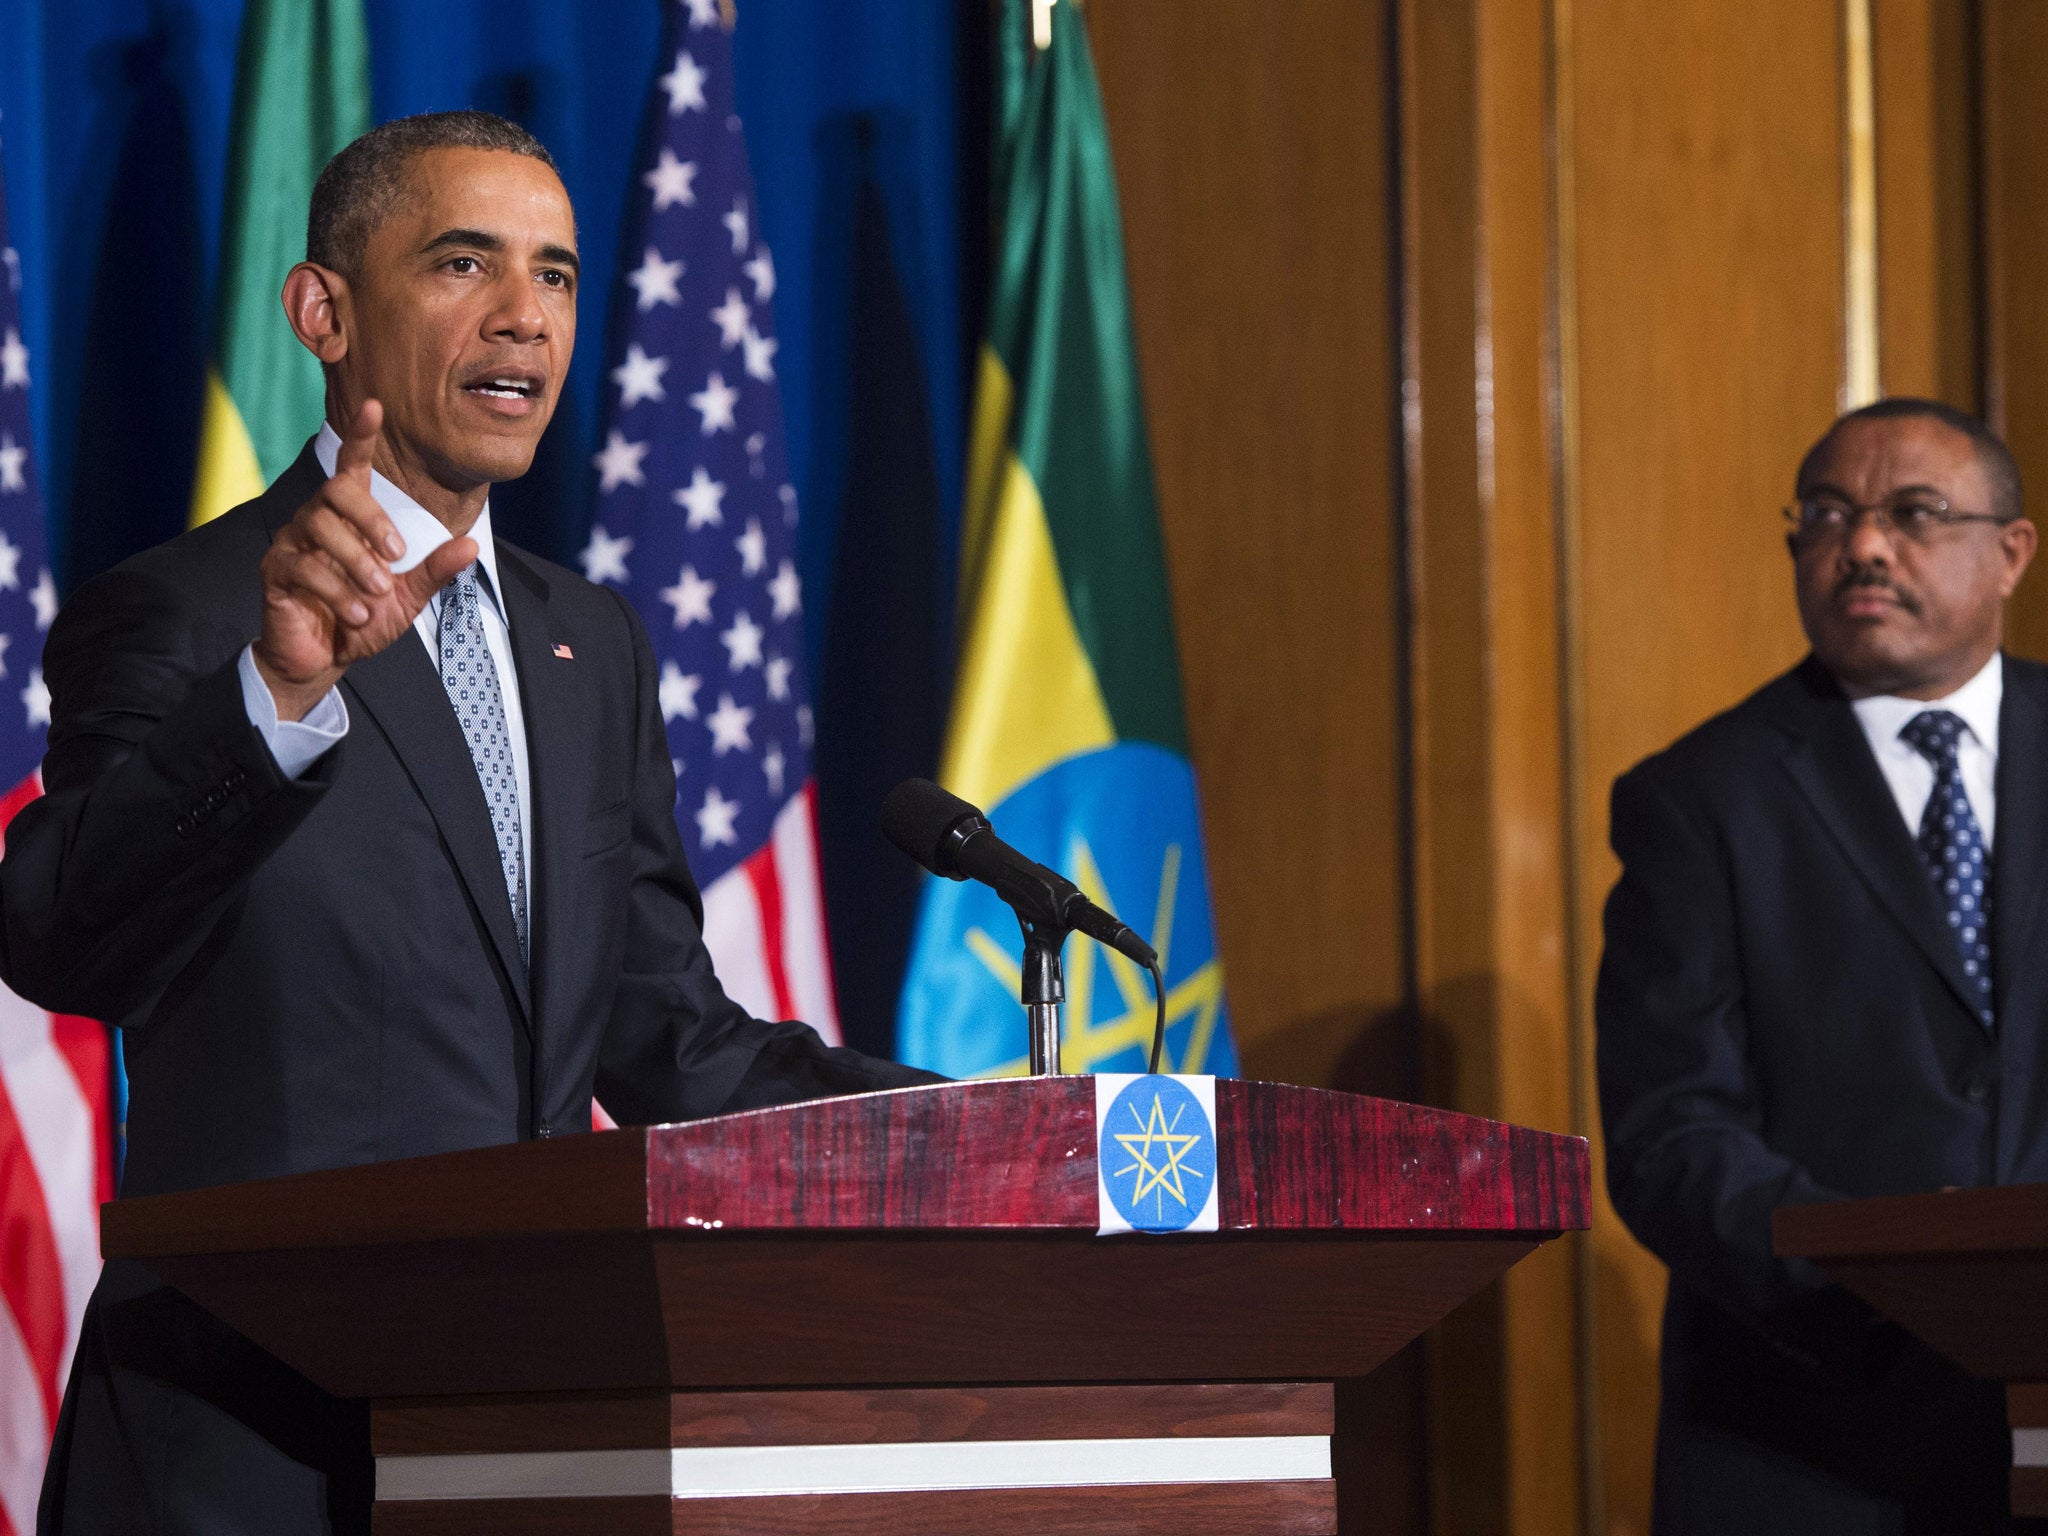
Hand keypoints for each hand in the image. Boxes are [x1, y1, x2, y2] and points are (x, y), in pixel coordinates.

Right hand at [252, 401, 476, 719]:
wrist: (325, 659)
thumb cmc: (363, 618)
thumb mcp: (408, 596)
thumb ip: (435, 570)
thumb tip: (471, 545)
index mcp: (350, 519)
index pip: (351, 467)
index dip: (361, 437)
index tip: (374, 406)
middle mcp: (318, 520)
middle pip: (335, 490)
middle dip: (371, 520)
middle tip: (396, 556)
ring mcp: (293, 542)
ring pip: (319, 526)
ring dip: (355, 562)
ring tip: (376, 595)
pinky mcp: (276, 570)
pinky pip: (302, 566)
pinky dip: (336, 591)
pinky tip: (356, 614)